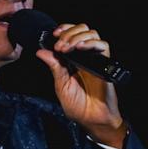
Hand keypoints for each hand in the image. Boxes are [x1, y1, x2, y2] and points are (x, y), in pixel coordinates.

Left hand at [35, 22, 126, 148]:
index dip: (64, 30)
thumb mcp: (61, 85)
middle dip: (69, 33)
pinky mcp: (105, 64)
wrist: (91, 119)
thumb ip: (54, 67)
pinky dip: (91, 43)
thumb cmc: (78, 106)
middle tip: (60, 45)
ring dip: (77, 37)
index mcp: (73, 60)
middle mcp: (85, 56)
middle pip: (82, 30)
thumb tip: (41, 52)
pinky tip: (80, 48)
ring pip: (92, 34)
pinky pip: (103, 46)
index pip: (71, 35)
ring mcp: (96, 59)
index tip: (54, 34)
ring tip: (67, 48)